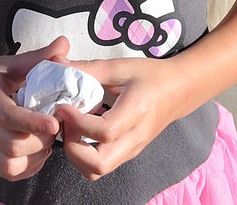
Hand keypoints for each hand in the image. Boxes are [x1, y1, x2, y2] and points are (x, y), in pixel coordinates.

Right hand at [0, 37, 69, 180]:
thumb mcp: (8, 63)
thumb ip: (37, 57)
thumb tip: (64, 43)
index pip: (7, 116)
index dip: (32, 122)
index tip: (54, 122)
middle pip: (10, 145)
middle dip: (39, 140)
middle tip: (55, 127)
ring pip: (8, 164)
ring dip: (34, 157)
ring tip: (48, 141)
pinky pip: (7, 172)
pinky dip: (27, 168)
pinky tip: (39, 152)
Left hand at [56, 55, 181, 180]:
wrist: (178, 90)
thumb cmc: (151, 75)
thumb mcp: (120, 67)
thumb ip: (89, 69)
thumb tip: (57, 64)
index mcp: (136, 112)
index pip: (103, 132)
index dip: (77, 122)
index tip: (63, 106)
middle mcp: (134, 138)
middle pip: (98, 165)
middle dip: (73, 149)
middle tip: (66, 124)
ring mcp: (131, 150)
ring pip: (97, 172)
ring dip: (76, 156)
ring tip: (72, 128)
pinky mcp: (127, 153)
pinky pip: (101, 165)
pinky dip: (84, 155)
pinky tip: (82, 131)